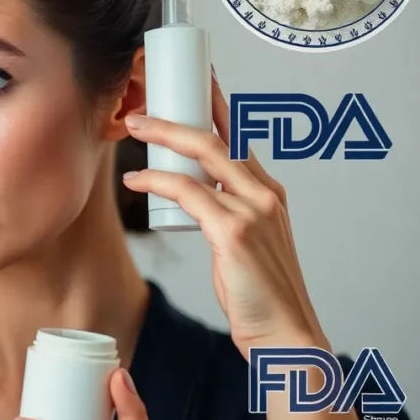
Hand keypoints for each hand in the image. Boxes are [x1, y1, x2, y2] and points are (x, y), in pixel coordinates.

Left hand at [120, 69, 325, 356]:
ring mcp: (253, 211)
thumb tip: (192, 202)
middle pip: (219, 136)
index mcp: (269, 194)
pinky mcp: (235, 232)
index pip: (239, 138)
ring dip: (164, 136)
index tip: (196, 83)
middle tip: (146, 103)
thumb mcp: (245, 245)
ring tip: (134, 127)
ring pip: (203, 154)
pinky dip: (157, 181)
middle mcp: (265, 194)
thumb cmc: (262, 295)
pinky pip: (187, 192)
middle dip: (180, 113)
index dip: (215, 107)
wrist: (284, 335)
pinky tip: (136, 181)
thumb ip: (224, 217)